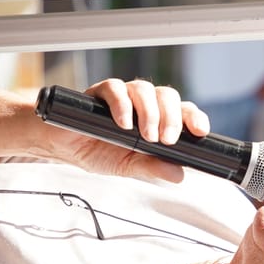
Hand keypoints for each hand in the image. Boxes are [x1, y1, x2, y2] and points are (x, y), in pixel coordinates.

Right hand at [48, 78, 212, 181]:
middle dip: (172, 118)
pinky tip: (123, 123)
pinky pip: (115, 89)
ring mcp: (122, 95)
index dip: (194, 117)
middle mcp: (141, 103)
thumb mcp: (127, 165)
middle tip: (167, 140)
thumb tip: (178, 174)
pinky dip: (122, 105)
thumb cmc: (96, 151)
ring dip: (150, 113)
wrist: (62, 147)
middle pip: (167, 96)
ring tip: (146, 136)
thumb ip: (152, 166)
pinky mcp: (99, 93)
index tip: (201, 131)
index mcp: (154, 118)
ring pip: (144, 89)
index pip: (182, 111)